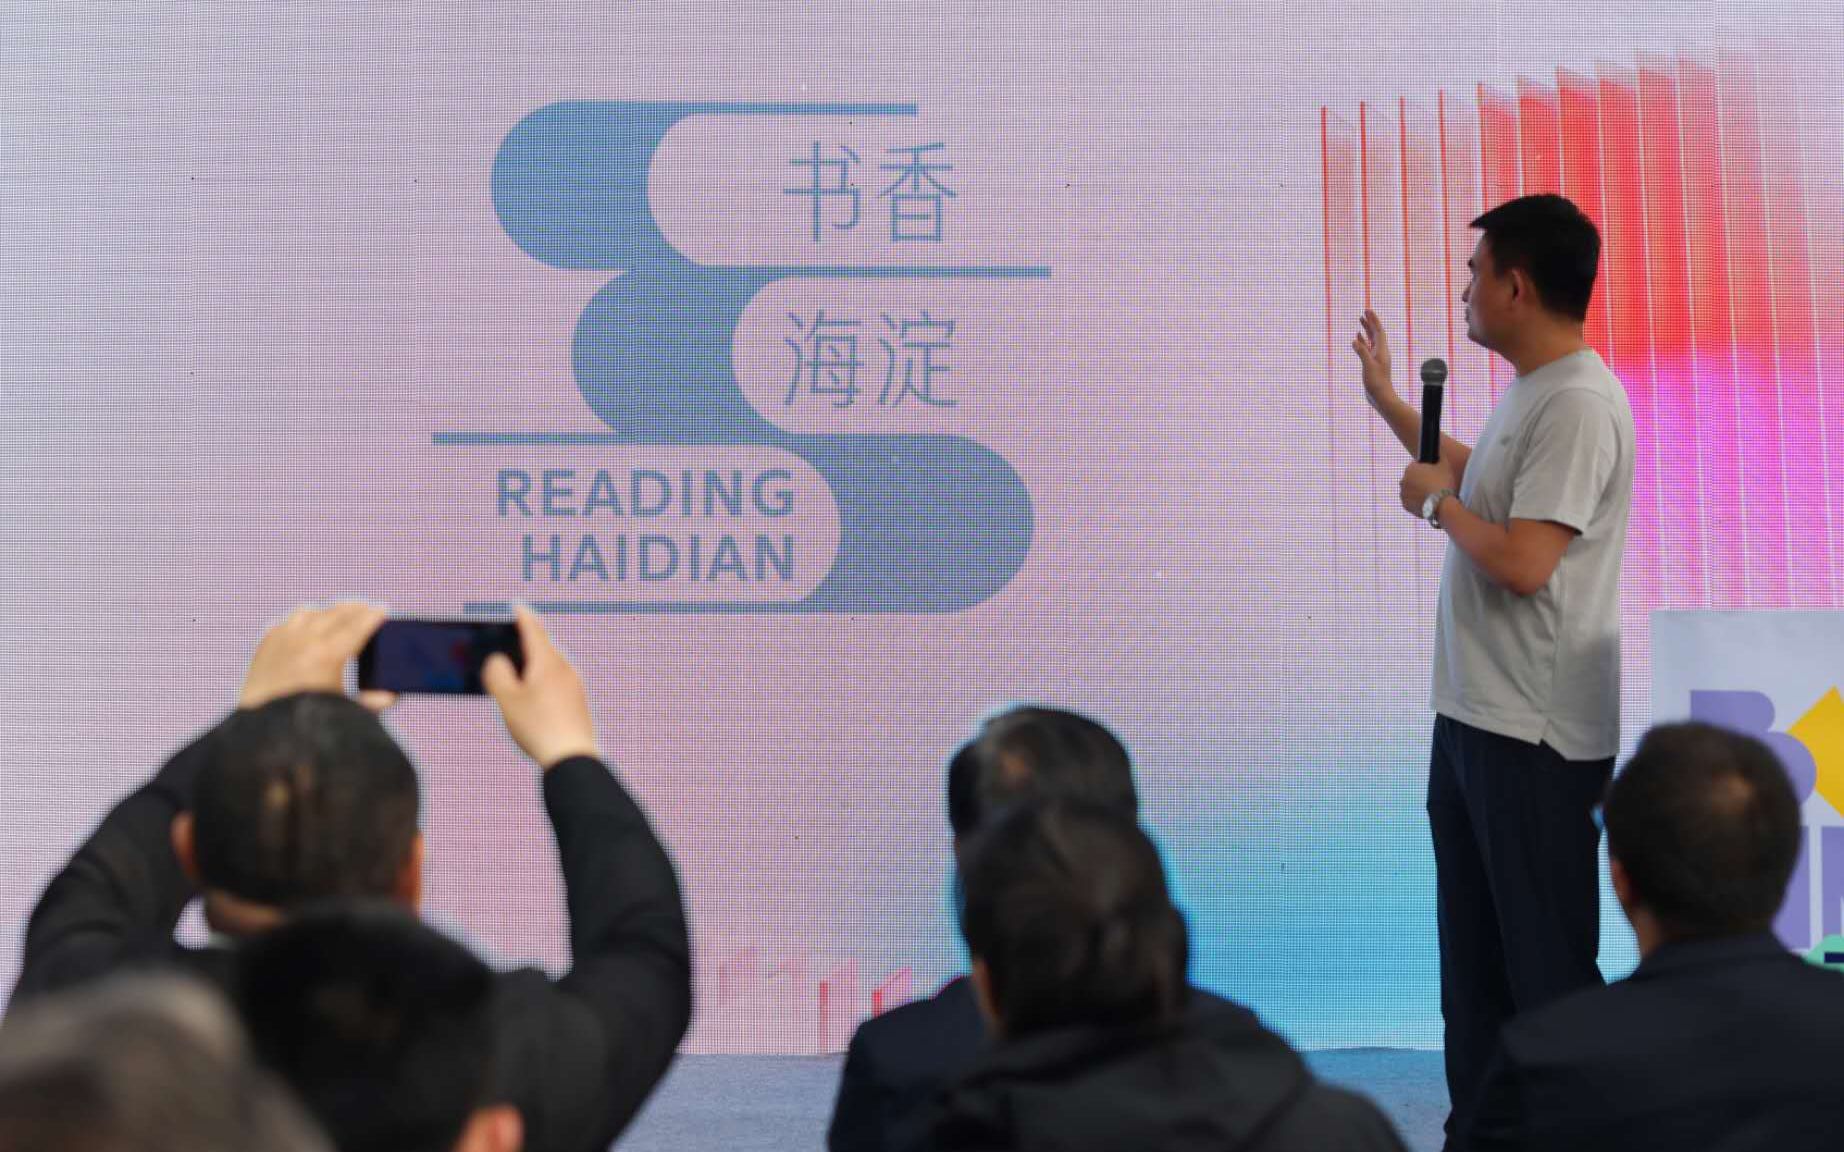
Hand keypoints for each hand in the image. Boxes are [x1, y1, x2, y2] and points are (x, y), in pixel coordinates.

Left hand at [239, 602, 395, 711]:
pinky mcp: (268, 643)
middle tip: (368, 610)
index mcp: (329, 655)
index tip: (383, 610)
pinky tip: (312, 625)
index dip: (374, 615)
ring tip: (341, 616)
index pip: (358, 625)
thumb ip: (373, 703)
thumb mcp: (345, 712)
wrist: (262, 730)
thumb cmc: (306, 722)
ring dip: (330, 612)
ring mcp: (284, 639)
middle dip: (356, 609)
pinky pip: (290, 620)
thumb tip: (392, 694)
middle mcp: (305, 641)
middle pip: (337, 613)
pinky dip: (305, 619)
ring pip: (313, 612)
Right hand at [482, 605, 599, 770]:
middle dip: (527, 641)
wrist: (572, 758)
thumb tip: (499, 660)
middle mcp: (565, 669)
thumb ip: (497, 673)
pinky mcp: (578, 702)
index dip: (522, 617)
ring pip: (552, 665)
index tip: (516, 607)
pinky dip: (543, 679)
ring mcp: (575, 685)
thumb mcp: (506, 699)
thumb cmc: (538, 727)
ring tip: (519, 668)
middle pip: (544, 647)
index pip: (534, 630)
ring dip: (535, 662)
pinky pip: (558, 681)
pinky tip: (534, 694)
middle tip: (514, 636)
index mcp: (547, 662)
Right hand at [1352, 310, 1398, 410]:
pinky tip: (1357, 338)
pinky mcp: (1371, 363)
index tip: (1368, 310)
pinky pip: (1367, 348)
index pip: (1379, 331)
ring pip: (1371, 339)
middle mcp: (1380, 352)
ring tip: (1360, 320)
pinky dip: (1362, 341)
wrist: (1380, 396)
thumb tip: (1355, 340)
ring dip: (1366, 329)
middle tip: (1364, 312)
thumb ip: (1362, 352)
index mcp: (1382, 350)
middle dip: (1370, 322)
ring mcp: (1376, 357)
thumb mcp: (1368, 366)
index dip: (1374, 320)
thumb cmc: (1376, 382)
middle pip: (1376, 333)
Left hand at [1400, 460, 1456, 517]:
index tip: (1432, 474)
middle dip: (1420, 481)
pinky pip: (1410, 501)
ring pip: (1410, 490)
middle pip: (1412, 479)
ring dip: (1417, 491)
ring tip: (1430, 495)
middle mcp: (1403, 480)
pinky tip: (1426, 502)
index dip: (1424, 470)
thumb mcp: (1444, 465)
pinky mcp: (1405, 505)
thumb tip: (1439, 449)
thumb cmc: (1444, 482)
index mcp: (1410, 469)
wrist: (1442, 504)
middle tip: (1432, 485)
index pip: (1415, 466)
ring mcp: (1403, 493)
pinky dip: (1416, 501)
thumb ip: (1440, 455)